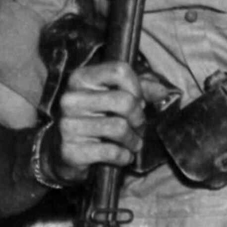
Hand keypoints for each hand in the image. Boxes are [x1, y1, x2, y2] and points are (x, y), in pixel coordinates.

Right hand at [50, 61, 157, 179]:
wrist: (64, 152)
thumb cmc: (97, 119)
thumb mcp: (117, 97)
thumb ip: (141, 89)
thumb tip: (162, 91)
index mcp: (81, 79)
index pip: (120, 71)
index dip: (138, 87)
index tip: (139, 101)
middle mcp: (70, 99)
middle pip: (125, 101)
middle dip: (139, 118)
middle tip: (138, 126)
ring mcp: (67, 125)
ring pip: (120, 128)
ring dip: (134, 140)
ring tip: (132, 143)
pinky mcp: (70, 150)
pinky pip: (112, 152)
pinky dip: (125, 156)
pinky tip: (123, 156)